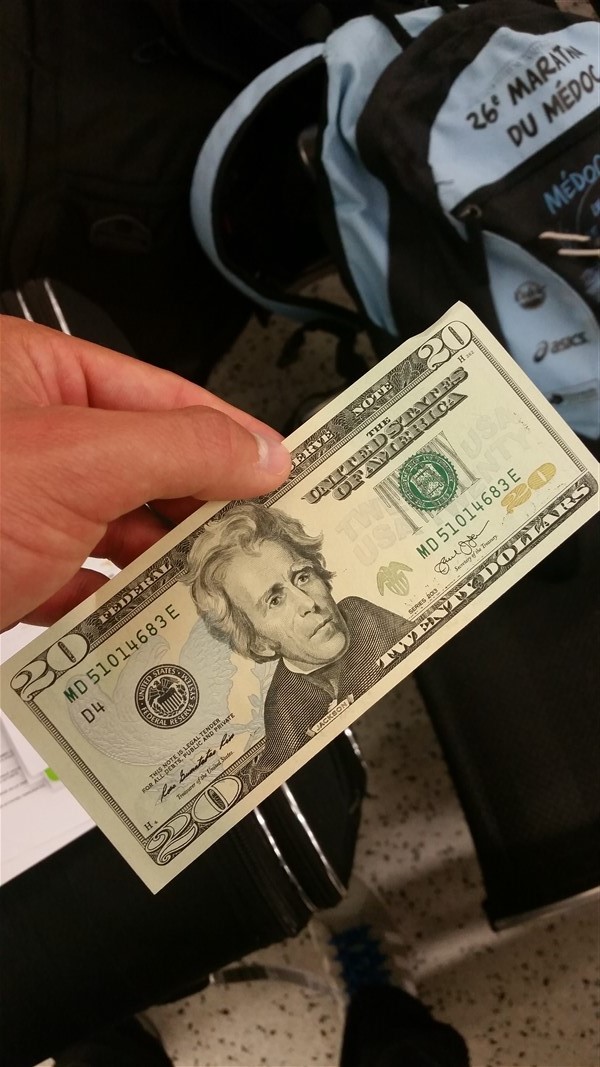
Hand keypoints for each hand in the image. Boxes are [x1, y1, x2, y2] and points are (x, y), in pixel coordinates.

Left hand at [0, 316, 290, 629]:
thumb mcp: (75, 461)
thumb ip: (179, 449)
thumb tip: (261, 453)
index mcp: (33, 372)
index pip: (155, 392)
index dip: (224, 432)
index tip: (279, 468)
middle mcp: (24, 433)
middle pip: (140, 463)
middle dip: (196, 505)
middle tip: (257, 535)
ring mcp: (14, 502)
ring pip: (111, 525)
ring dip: (160, 560)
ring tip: (216, 580)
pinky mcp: (5, 564)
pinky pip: (76, 578)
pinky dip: (114, 599)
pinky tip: (151, 615)